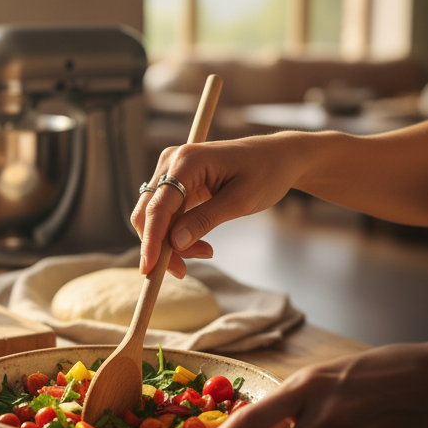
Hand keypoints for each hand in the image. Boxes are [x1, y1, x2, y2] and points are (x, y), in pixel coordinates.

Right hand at [132, 133, 306, 276]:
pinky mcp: (176, 182)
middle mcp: (171, 162)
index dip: (151, 240)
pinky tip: (198, 243)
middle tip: (184, 271)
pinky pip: (165, 213)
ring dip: (169, 241)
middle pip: (149, 212)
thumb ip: (205, 220)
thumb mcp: (240, 201)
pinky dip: (175, 233)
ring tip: (205, 252)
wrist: (279, 156)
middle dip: (160, 245)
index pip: (159, 206)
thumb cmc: (266, 172)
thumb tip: (174, 244)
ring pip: (154, 216)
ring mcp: (171, 171)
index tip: (149, 269)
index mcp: (187, 161)